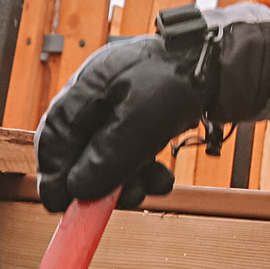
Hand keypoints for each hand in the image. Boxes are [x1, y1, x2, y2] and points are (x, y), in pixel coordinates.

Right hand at [35, 1, 269, 211]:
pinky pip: (127, 155)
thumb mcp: (144, 117)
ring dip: (126, 181)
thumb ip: (110, 154)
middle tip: (122, 199)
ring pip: (105, 159)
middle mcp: (93, 100)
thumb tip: (79, 188)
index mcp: (85, 91)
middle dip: (99, 183)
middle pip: (78, 153)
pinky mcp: (133, 120)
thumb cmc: (178, 76)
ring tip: (151, 186)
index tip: (61, 206)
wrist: (216, 62)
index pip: (53, 139)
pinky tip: (160, 177)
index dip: (53, 176)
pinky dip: (141, 171)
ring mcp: (113, 110)